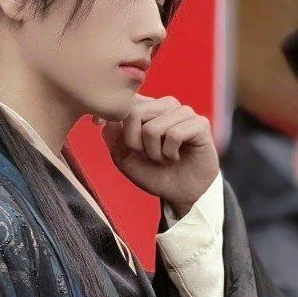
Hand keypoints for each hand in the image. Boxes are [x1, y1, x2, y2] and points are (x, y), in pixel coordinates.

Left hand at [93, 94, 218, 217]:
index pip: (125, 103)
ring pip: (153, 128)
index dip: (113, 118)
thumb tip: (108, 117)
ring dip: (155, 152)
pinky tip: (177, 157)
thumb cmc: (155, 173)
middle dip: (134, 143)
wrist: (182, 194)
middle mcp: (166, 105)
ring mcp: (184, 112)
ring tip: (164, 157)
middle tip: (147, 155)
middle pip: (135, 113)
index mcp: (149, 107)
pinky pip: (174, 134)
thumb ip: (113, 136)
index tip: (97, 125)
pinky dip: (170, 153)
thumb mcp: (125, 158)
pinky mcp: (200, 124)